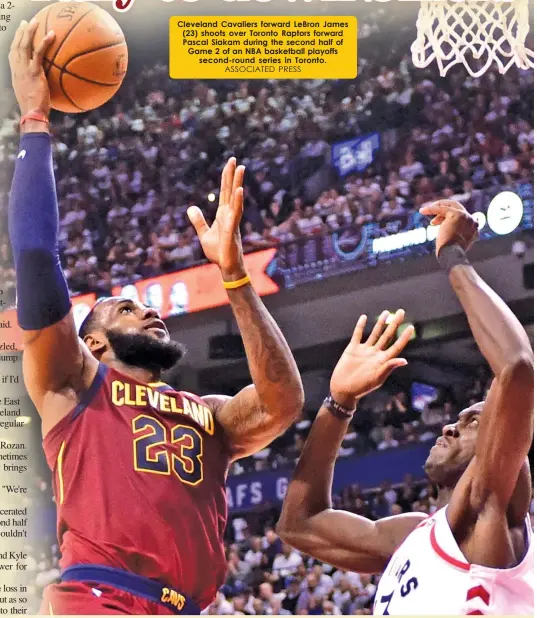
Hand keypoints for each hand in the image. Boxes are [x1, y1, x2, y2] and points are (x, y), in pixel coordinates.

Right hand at [9, 19, 54, 120]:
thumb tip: (47, 89)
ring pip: (24, 45)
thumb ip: (37, 88)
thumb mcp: (33, 97)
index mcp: (16, 74)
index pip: (13, 55)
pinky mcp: (34, 72)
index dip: (15, 43)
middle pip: (16, 45)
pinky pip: (38, 53)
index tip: (19, 35)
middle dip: (21, 32)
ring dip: (29, 31)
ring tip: (35, 22)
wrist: (32, 114)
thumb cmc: (35, 110)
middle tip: (26, 23)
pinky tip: (52, 35)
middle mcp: (17, 69)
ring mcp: (24, 69)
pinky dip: (44, 42)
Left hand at [188, 158, 245, 279]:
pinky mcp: (232, 230)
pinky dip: (237, 202)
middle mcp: (229, 215)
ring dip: (238, 184)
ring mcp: (232, 221)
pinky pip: (235, 213)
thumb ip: (198, 221)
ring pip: (235, 199)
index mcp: (223, 214)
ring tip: (240, 169)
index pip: (224, 192)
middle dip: (232, 175)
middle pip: (231, 191)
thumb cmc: (218, 253)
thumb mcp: (204, 234)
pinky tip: (239, 191)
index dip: (226, 178)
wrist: (226, 267)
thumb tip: (190, 208)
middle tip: (234, 159)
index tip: (230, 163)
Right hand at [330, 310, 413, 405]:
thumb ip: (388, 367)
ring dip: (380, 323)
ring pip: (375, 333)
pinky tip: (364, 317)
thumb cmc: (361, 387)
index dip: (404, 337)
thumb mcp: (377, 378)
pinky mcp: (353, 349)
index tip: (410, 327)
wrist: (343, 389)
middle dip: (394, 324)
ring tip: (386, 313)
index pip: (396, 346)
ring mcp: (364, 350)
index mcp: (383, 361)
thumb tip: (404, 360)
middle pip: (387, 335)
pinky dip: (360, 326)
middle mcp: (375, 353)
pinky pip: (357, 334)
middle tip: (401, 312)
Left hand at [419, 200, 478, 256]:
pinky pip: (442, 208)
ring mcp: (465, 217)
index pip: (462, 218)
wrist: (452, 254)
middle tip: (432, 211)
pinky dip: (431, 209)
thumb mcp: (453, 245)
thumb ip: (453, 237)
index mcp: (474, 229)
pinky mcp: (456, 214)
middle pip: (458, 208)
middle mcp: (472, 221)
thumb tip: (447, 235)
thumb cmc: (450, 254)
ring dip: (437, 208)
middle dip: (444, 209)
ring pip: (450, 206)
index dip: (448, 218)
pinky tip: (422, 211)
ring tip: (424, 211)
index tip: (437, 222)